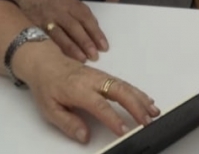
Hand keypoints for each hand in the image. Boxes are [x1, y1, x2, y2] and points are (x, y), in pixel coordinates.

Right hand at [11, 0, 108, 62]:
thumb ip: (79, 12)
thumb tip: (94, 28)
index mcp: (70, 3)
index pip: (86, 18)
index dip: (96, 32)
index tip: (104, 47)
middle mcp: (60, 10)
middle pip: (75, 27)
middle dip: (86, 42)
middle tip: (95, 56)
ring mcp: (47, 19)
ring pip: (61, 35)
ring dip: (73, 48)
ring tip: (82, 60)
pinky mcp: (35, 27)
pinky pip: (47, 40)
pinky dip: (56, 49)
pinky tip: (62, 58)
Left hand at [14, 49, 159, 144]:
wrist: (45, 62)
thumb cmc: (47, 85)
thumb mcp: (50, 109)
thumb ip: (68, 123)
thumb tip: (84, 136)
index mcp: (78, 89)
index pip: (100, 105)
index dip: (113, 119)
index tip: (124, 130)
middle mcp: (93, 80)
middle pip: (119, 91)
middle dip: (136, 106)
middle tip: (147, 121)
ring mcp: (100, 76)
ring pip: (125, 86)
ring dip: (140, 99)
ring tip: (153, 112)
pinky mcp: (104, 75)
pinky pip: (124, 83)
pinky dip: (137, 92)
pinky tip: (146, 100)